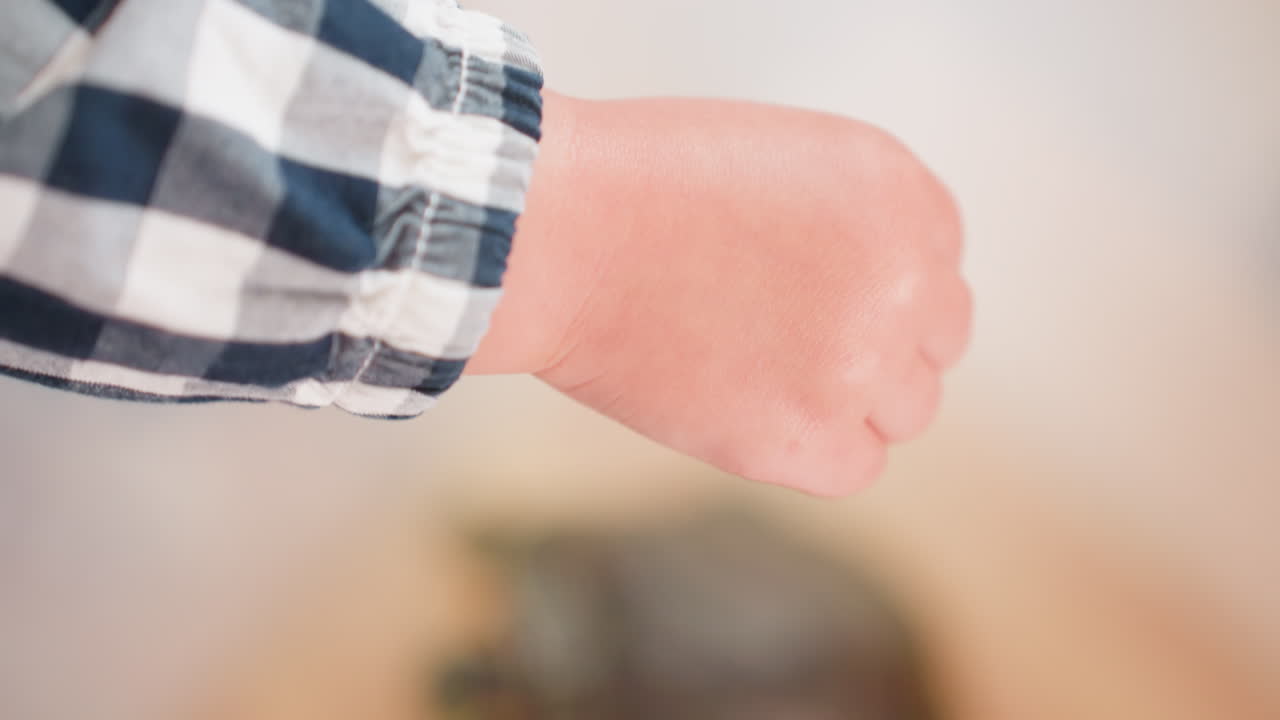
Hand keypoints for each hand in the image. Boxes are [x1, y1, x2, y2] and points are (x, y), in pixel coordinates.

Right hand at [470, 93, 971, 495]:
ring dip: (849, 399)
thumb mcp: (787, 162)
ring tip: (760, 370)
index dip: (880, 289)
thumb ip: (857, 222)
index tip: (823, 297)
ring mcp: (858, 364)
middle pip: (932, 345)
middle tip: (790, 338)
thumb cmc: (641, 184)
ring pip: (904, 410)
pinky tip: (753, 411)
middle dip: (875, 344)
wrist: (558, 234)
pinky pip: (856, 465)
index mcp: (902, 197)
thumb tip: (883, 295)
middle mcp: (903, 280)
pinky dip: (814, 450)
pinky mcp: (805, 437)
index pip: (937, 271)